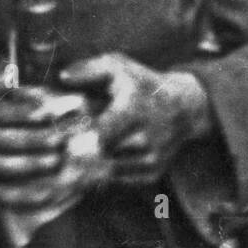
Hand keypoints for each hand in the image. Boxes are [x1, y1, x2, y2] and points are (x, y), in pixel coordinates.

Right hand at [0, 77, 99, 207]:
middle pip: (3, 138)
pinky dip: (21, 195)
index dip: (26, 110)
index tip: (51, 108)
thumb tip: (16, 77)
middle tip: (62, 136)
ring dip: (30, 164)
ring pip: (1, 166)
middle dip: (34, 138)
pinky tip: (44, 192)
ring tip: (56, 160)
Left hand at [58, 54, 211, 185]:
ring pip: (106, 171)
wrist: (183, 108)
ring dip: (90, 162)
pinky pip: (117, 179)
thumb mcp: (118, 67)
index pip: (98, 135)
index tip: (66, 128)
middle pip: (99, 156)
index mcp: (134, 111)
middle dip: (79, 150)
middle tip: (66, 142)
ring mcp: (150, 161)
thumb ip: (89, 70)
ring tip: (81, 148)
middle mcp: (146, 140)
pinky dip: (103, 170)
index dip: (78, 134)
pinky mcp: (151, 175)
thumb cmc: (142, 84)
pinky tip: (100, 155)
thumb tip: (64, 77)